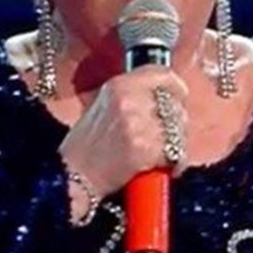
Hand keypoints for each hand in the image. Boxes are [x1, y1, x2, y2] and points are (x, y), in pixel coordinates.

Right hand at [58, 68, 189, 201]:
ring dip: (176, 144)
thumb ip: (134, 97)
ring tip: (157, 155)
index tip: (176, 100)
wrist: (73, 177)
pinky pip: (176, 153)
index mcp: (119, 85)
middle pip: (175, 103)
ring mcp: (138, 123)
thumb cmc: (87, 148)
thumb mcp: (104, 107)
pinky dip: (173, 164)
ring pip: (179, 128)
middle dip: (176, 122)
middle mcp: (130, 99)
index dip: (174, 89)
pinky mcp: (145, 148)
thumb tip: (164, 95)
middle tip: (163, 137)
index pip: (163, 75)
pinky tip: (157, 168)